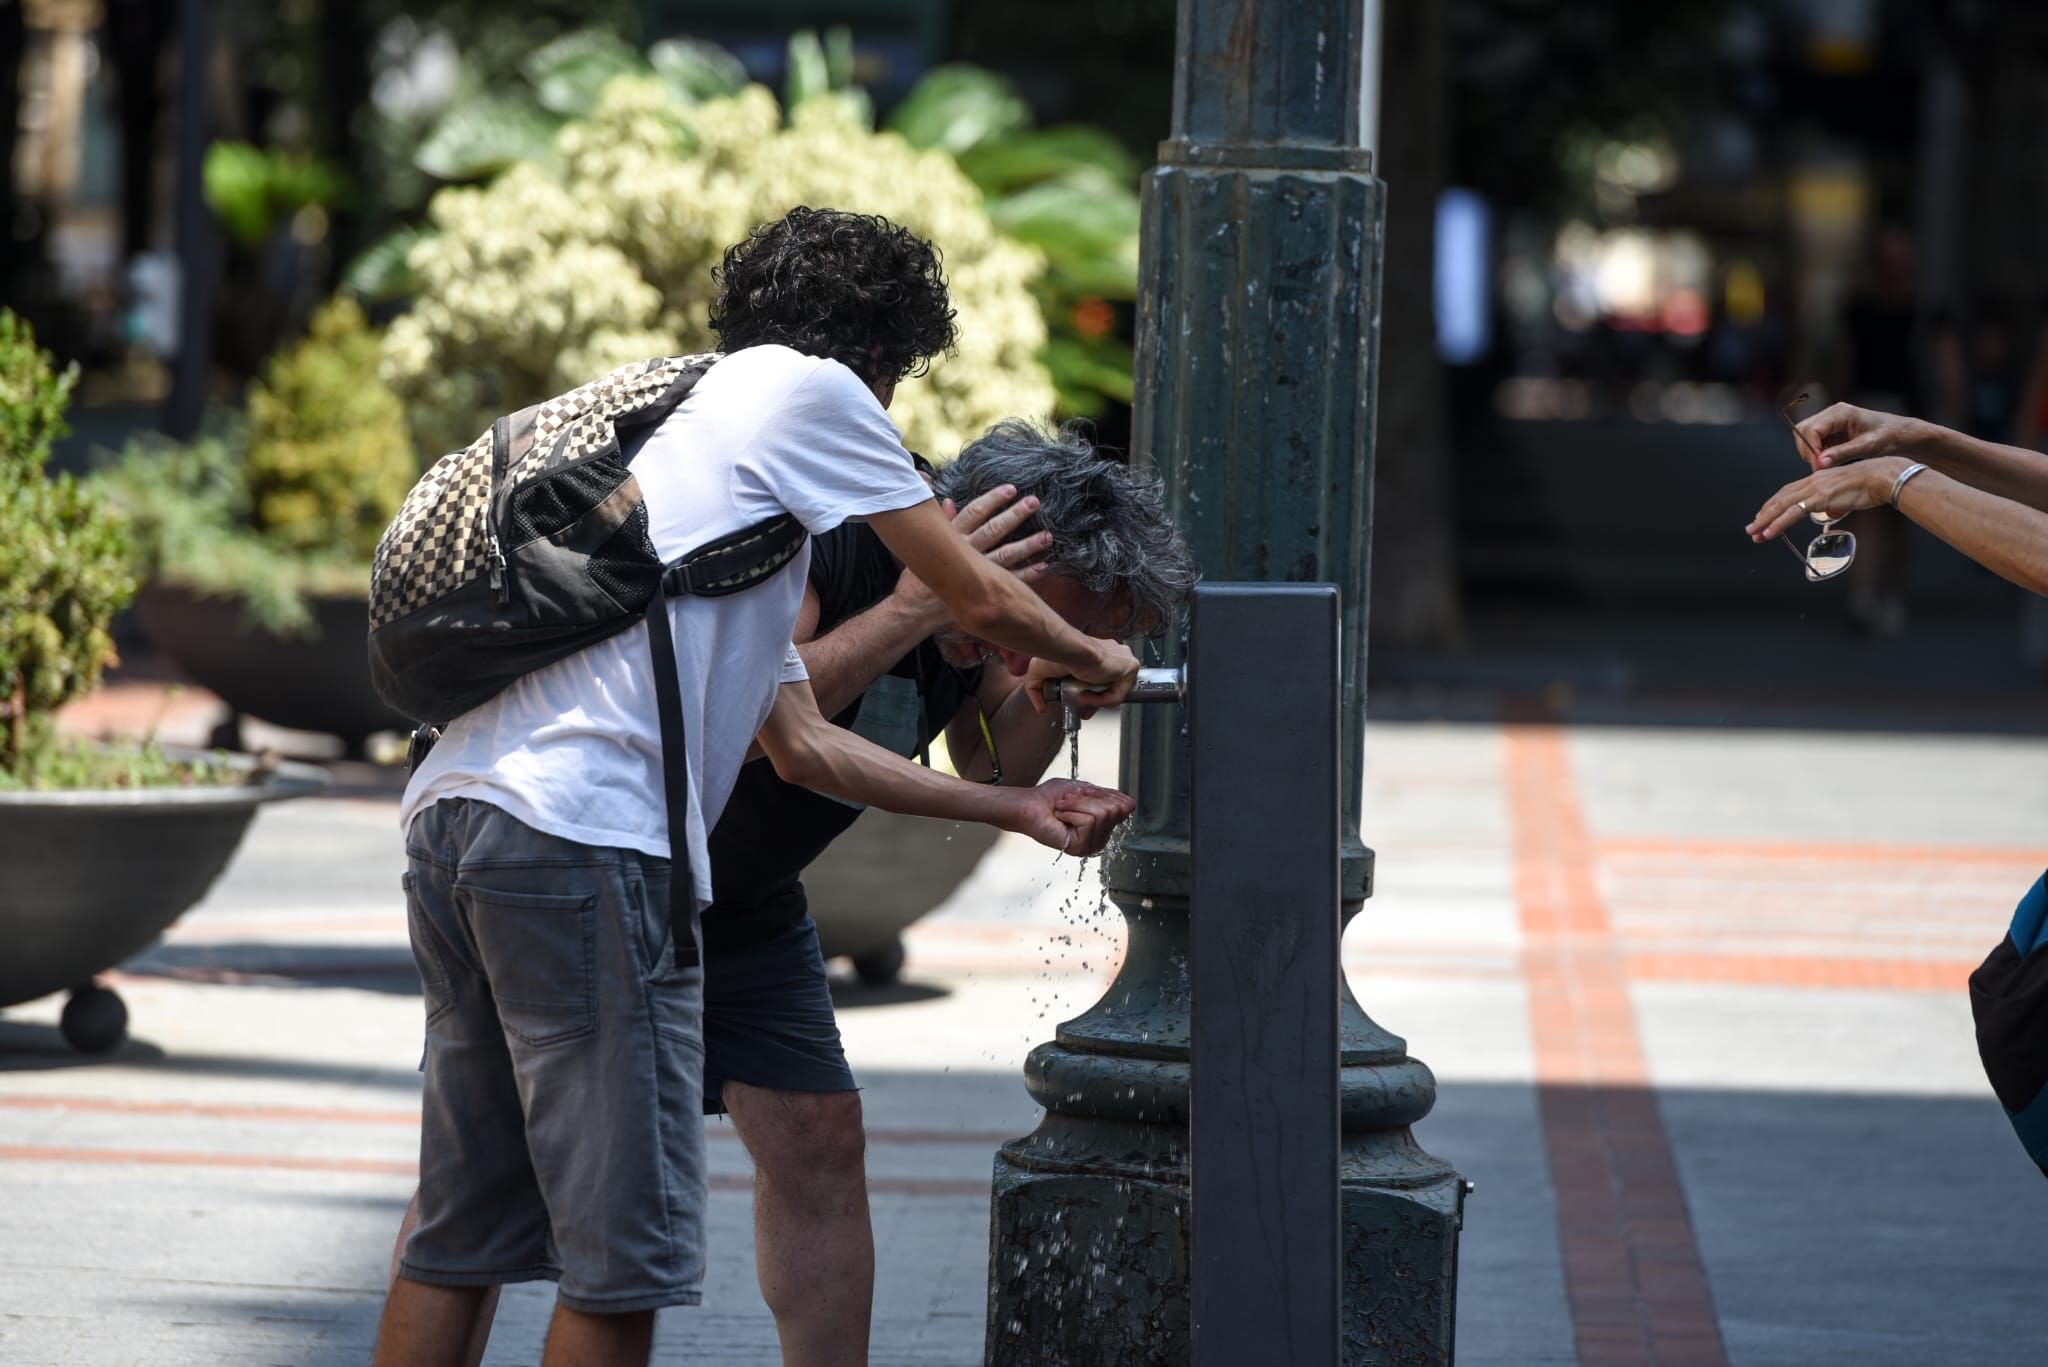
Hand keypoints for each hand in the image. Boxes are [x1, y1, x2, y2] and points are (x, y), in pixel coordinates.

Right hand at [893, 485, 1052, 630]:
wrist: (914, 611)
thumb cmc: (918, 577)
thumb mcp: (923, 546)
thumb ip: (942, 523)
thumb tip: (948, 500)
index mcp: (952, 538)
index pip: (975, 512)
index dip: (993, 499)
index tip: (1011, 489)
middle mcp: (966, 553)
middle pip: (994, 530)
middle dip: (1015, 515)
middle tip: (1034, 502)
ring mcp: (975, 573)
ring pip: (1006, 555)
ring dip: (1027, 545)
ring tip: (1046, 536)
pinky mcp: (982, 592)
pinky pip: (1009, 582)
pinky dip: (1027, 574)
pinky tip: (1042, 567)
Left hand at [1002, 780, 1135, 854]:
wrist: (1029, 805)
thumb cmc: (1051, 797)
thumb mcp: (1085, 790)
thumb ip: (1108, 797)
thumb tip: (1130, 804)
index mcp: (1104, 825)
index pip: (1125, 806)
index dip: (1104, 794)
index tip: (1082, 794)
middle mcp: (1101, 837)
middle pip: (1115, 809)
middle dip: (1089, 798)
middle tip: (1068, 801)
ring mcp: (1091, 845)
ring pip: (1102, 814)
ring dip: (1078, 804)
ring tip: (1062, 809)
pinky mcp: (1080, 848)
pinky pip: (1089, 821)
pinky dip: (1072, 812)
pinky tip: (1060, 818)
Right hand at [1022, 642, 1140, 714]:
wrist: (1071, 650)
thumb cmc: (1058, 653)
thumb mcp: (1039, 672)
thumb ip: (1037, 690)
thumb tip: (1040, 709)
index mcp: (1098, 652)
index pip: (1102, 678)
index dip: (1093, 696)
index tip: (1081, 704)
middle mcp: (1114, 654)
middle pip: (1111, 686)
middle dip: (1097, 702)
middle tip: (1084, 711)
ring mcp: (1124, 660)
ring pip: (1116, 691)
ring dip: (1098, 701)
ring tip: (1083, 697)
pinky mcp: (1130, 667)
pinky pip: (1120, 693)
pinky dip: (1104, 700)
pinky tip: (1089, 695)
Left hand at [1747, 457, 1909, 541]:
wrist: (1883, 476)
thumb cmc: (1871, 486)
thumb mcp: (1847, 495)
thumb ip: (1835, 504)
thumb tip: (1831, 514)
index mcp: (1817, 479)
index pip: (1788, 492)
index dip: (1774, 504)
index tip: (1763, 516)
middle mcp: (1812, 481)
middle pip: (1780, 498)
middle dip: (1764, 514)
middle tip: (1751, 528)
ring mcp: (1815, 489)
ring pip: (1781, 506)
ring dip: (1765, 521)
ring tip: (1753, 533)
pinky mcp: (1819, 498)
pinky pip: (1793, 513)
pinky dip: (1778, 523)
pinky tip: (1768, 532)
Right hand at [1792, 403, 1929, 470]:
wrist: (1902, 435)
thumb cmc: (1889, 437)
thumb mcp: (1867, 447)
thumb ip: (1842, 454)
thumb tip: (1819, 463)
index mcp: (1840, 412)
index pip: (1811, 429)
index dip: (1810, 448)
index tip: (1818, 465)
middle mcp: (1832, 414)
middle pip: (1804, 431)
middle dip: (1808, 450)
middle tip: (1819, 467)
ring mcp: (1831, 422)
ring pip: (1807, 437)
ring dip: (1812, 452)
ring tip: (1826, 465)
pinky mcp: (1832, 431)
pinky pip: (1816, 442)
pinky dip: (1818, 453)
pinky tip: (1830, 462)